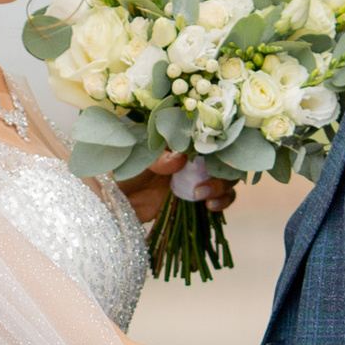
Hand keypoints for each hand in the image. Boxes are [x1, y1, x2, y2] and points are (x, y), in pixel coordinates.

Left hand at [117, 151, 238, 231]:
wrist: (117, 201)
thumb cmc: (124, 172)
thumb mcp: (137, 161)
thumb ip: (158, 159)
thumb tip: (179, 159)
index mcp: (181, 141)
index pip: (209, 138)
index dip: (215, 147)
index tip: (208, 161)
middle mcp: (194, 156)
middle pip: (223, 158)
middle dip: (220, 172)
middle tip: (202, 186)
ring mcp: (198, 176)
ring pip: (226, 177)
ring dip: (222, 187)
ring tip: (201, 197)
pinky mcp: (198, 196)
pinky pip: (220, 197)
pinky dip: (222, 201)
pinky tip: (210, 207)